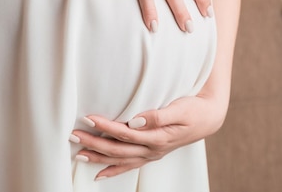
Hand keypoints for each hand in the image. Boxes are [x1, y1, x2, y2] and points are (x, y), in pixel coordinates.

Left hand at [70, 93, 226, 179]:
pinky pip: (129, 166)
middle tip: (73, 134)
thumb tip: (136, 120)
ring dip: (98, 157)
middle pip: (117, 149)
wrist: (208, 118)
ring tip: (77, 153)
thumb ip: (158, 115)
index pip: (125, 133)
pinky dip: (113, 170)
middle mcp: (152, 149)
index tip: (89, 117)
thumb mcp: (180, 108)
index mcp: (158, 137)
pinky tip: (98, 173)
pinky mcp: (151, 153)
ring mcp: (151, 154)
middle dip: (94, 142)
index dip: (106, 126)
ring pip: (120, 160)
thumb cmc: (194, 110)